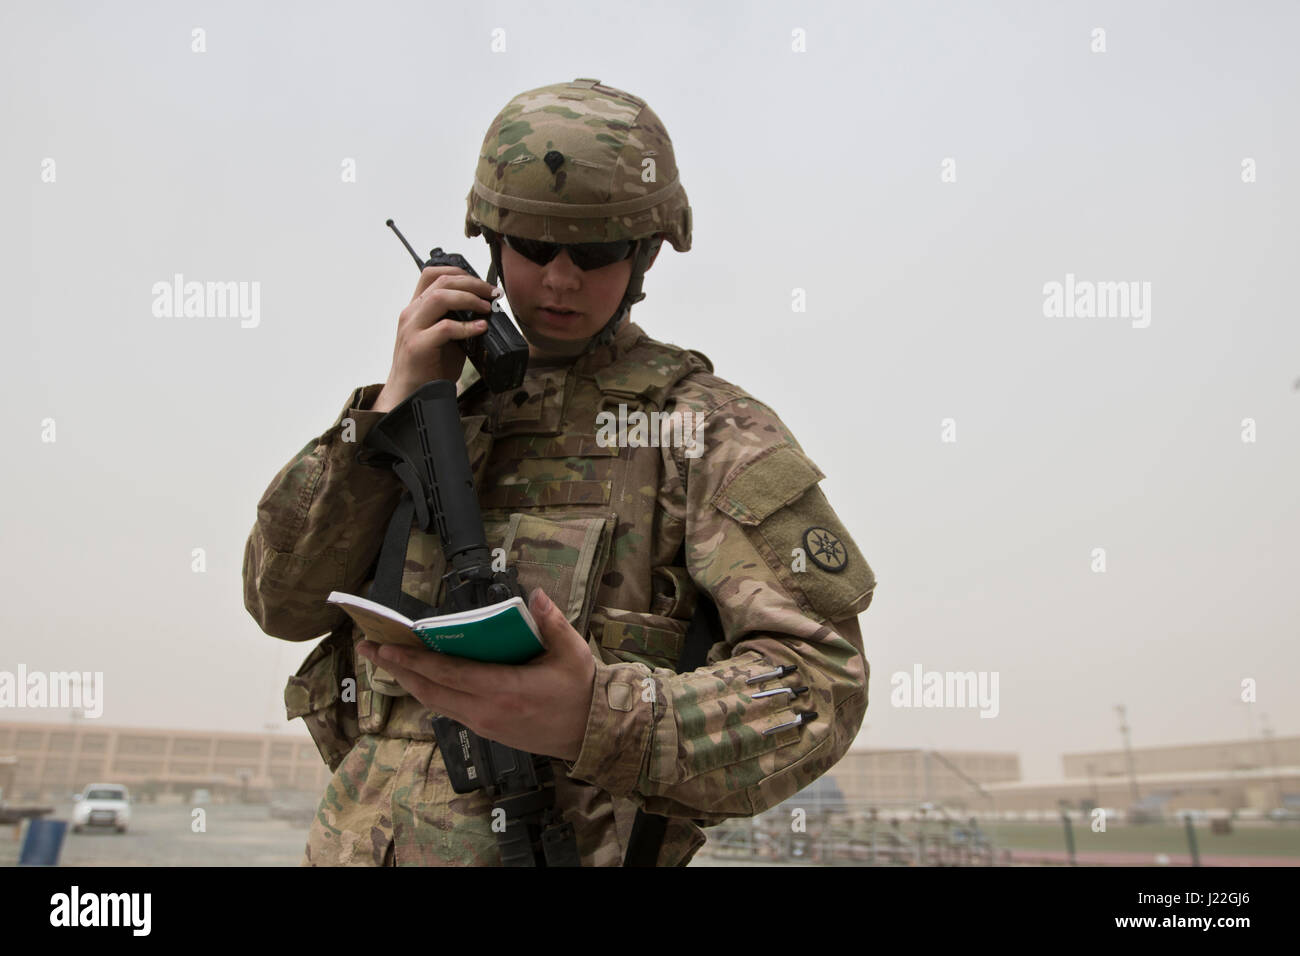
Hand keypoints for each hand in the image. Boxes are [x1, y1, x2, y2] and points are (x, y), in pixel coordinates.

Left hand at [355, 588, 596, 760]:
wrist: (591, 734)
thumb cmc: (581, 690)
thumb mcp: (572, 652)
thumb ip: (553, 622)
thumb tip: (536, 595)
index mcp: (504, 689)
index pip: (448, 674)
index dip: (414, 660)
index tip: (386, 647)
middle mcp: (486, 711)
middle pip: (429, 690)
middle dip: (395, 669)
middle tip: (367, 648)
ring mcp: (484, 724)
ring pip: (434, 703)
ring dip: (407, 681)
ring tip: (384, 661)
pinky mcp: (486, 730)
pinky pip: (447, 709)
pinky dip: (427, 692)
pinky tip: (418, 678)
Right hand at [372, 266, 501, 412]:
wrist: (410, 394)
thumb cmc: (428, 368)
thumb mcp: (443, 338)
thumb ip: (456, 320)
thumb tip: (484, 310)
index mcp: (416, 309)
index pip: (432, 274)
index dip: (459, 272)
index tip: (481, 283)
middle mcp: (411, 314)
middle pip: (441, 281)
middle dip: (472, 283)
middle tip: (491, 293)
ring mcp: (412, 329)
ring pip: (440, 298)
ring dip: (469, 299)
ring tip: (486, 307)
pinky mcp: (417, 346)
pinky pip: (445, 328)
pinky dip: (467, 326)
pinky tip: (480, 328)